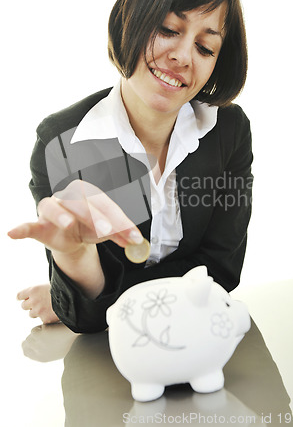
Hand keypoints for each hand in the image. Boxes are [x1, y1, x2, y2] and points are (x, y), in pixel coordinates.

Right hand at [8, 179, 143, 254]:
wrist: (71, 235)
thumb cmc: (90, 227)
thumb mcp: (106, 231)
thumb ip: (120, 234)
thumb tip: (137, 242)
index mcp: (89, 193)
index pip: (106, 204)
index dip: (120, 220)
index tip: (133, 235)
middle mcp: (69, 196)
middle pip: (82, 203)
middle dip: (95, 216)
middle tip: (107, 230)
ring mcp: (52, 208)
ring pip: (54, 208)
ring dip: (61, 215)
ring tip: (68, 224)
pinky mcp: (38, 224)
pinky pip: (28, 225)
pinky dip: (21, 229)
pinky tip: (13, 233)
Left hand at [17, 284, 59, 324]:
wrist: (72, 298)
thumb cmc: (63, 289)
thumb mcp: (50, 284)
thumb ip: (40, 290)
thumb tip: (38, 293)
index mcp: (33, 290)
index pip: (19, 296)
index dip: (23, 297)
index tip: (25, 298)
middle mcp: (33, 301)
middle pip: (23, 306)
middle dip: (30, 305)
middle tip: (38, 304)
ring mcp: (38, 311)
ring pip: (31, 314)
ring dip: (37, 312)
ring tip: (47, 308)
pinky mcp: (44, 319)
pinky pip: (42, 320)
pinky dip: (47, 318)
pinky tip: (53, 313)